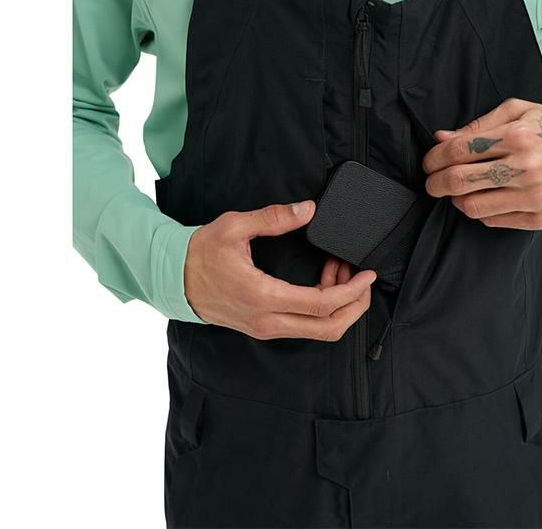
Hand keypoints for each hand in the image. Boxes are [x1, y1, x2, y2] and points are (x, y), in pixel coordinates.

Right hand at [184, 200, 375, 339]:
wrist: (174, 279)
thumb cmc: (201, 253)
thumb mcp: (234, 226)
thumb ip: (274, 217)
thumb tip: (308, 209)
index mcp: (263, 296)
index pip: (321, 304)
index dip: (352, 291)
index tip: (368, 274)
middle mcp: (268, 320)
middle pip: (328, 328)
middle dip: (355, 306)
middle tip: (364, 279)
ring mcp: (266, 328)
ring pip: (319, 331)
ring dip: (339, 306)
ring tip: (340, 271)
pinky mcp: (264, 327)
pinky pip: (304, 326)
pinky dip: (322, 309)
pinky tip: (323, 281)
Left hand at [423, 98, 541, 229]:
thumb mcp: (519, 113)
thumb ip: (478, 125)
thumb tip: (441, 138)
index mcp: (518, 137)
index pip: (458, 150)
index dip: (434, 158)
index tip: (428, 163)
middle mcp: (525, 167)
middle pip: (458, 180)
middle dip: (434, 183)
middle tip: (431, 182)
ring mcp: (532, 196)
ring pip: (470, 205)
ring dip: (454, 199)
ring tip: (456, 192)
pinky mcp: (538, 218)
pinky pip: (491, 219)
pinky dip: (479, 210)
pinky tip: (482, 198)